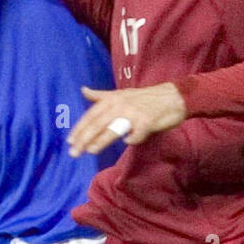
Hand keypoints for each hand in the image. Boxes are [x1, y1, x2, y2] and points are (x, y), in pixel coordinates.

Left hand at [67, 83, 186, 156]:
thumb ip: (101, 96)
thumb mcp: (121, 94)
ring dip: (100, 141)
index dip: (80, 128)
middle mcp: (120, 105)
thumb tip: (83, 90)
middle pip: (98, 124)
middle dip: (84, 138)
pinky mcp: (147, 122)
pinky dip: (131, 139)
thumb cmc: (144, 98)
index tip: (70, 141)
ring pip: (113, 129)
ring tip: (89, 151)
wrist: (173, 97)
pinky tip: (128, 142)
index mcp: (113, 99)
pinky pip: (136, 134)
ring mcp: (134, 113)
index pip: (91, 115)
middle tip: (74, 152)